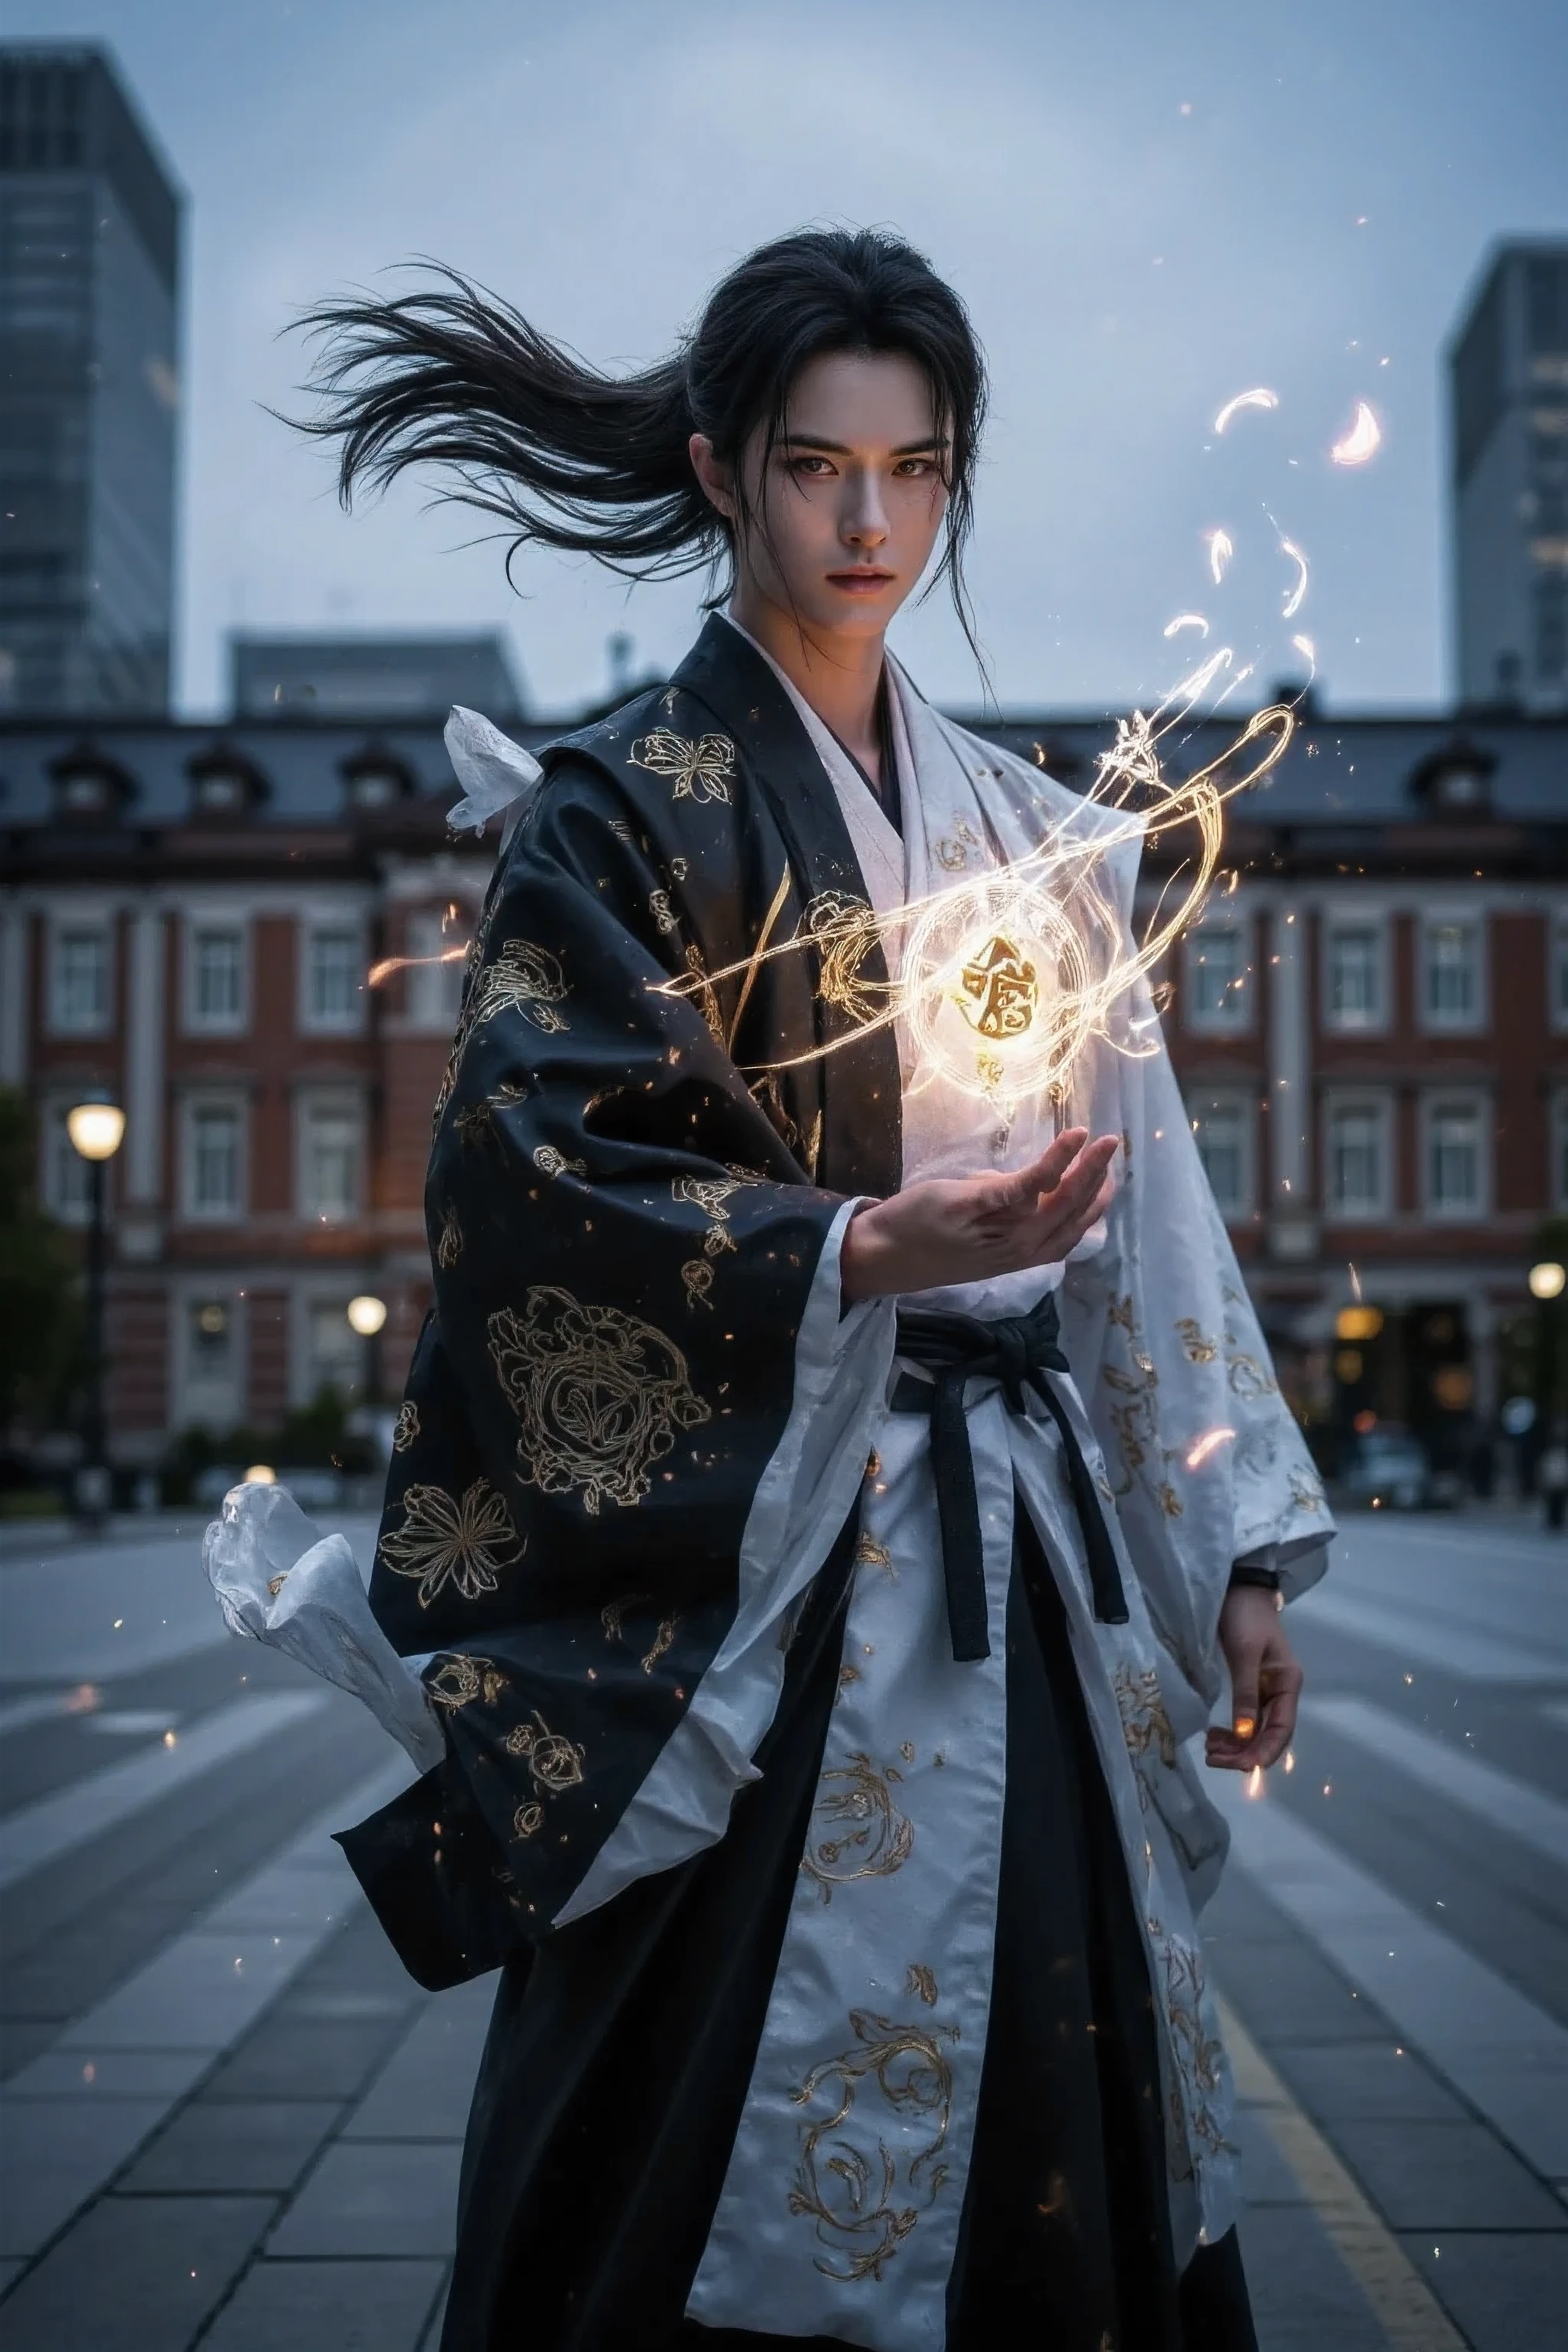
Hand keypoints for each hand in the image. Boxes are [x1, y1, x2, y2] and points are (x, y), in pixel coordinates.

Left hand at [839, 1126, 1120, 1301]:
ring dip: (1086, 1167)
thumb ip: (1004, 1205)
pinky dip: (1057, 1160)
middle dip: (1098, 1179)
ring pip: (1058, 1199)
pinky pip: (1029, 1184)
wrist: (886, 1255)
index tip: (1109, 1179)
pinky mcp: (981, 1206)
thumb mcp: (978, 1226)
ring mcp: (1002, 1229)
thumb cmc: (929, 1237)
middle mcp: (1021, 1247)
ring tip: (1103, 1141)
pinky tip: (1075, 1138)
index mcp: (1023, 1254)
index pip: (1071, 1231)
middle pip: (1073, 1213)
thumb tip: (1025, 1183)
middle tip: (1115, 1147)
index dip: (1093, 1206)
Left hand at [1205, 1585, 1302, 1772]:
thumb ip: (1245, 1692)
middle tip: (1213, 1759)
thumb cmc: (1244, 1615)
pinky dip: (1233, 1733)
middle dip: (1245, 1753)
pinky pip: (1247, 1720)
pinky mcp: (1252, 1687)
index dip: (1264, 1752)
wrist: (1240, 1588)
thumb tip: (1245, 1734)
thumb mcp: (1244, 1652)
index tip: (1240, 1766)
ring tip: (1210, 1750)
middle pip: (1270, 1735)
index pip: (1282, 1729)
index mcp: (1288, 1683)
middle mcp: (1282, 1692)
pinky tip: (1216, 1736)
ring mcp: (1267, 1691)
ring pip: (1257, 1731)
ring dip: (1237, 1746)